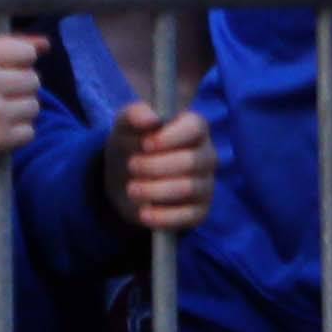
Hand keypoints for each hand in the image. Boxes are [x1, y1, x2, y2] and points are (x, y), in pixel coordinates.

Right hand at [0, 33, 44, 171]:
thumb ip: (7, 47)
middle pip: (33, 79)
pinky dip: (18, 133)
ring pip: (34, 106)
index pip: (26, 52)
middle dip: (21, 87)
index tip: (5, 70)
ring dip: (21, 111)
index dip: (19, 62)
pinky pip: (29, 131)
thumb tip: (47, 45)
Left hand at [104, 103, 215, 234]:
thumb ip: (135, 115)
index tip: (145, 144)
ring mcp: (206, 184)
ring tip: (131, 189)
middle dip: (157, 165)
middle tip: (131, 166)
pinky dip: (163, 216)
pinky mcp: (200, 211)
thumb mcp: (126, 124)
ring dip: (155, 190)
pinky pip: (187, 216)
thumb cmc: (133, 141)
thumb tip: (151, 118)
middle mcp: (206, 154)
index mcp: (194, 126)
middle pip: (191, 161)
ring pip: (188, 188)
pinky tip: (143, 212)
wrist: (127, 177)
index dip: (171, 136)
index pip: (195, 127)